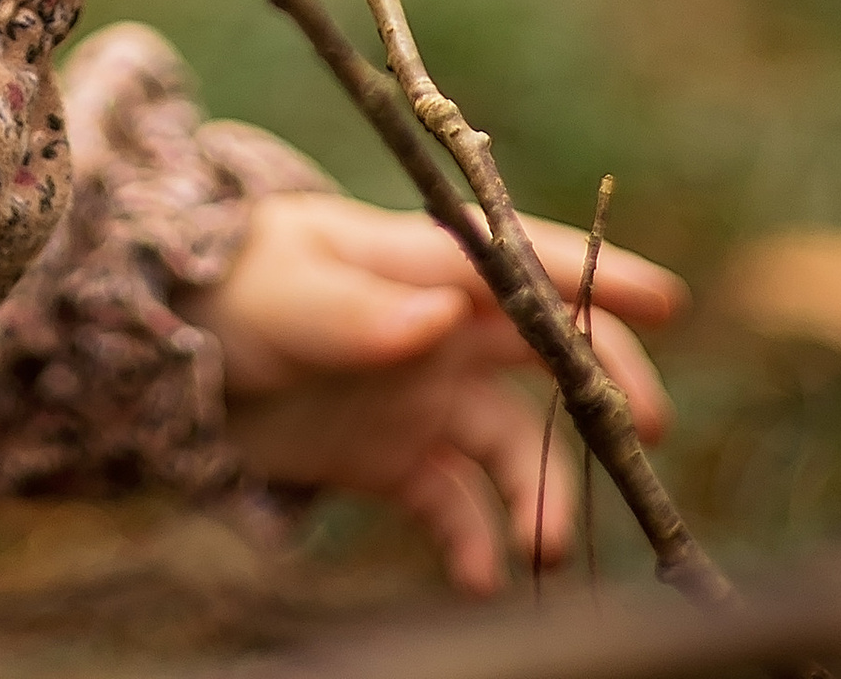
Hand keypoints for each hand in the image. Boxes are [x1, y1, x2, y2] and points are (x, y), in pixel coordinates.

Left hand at [205, 190, 683, 592]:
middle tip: (642, 431)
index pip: (523, 263)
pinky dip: (476, 545)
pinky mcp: (401, 460)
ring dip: (540, 492)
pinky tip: (477, 577)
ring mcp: (427, 396)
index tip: (667, 300)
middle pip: (547, 354)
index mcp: (423, 266)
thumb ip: (360, 308)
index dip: (595, 277)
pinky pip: (458, 508)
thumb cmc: (235, 288)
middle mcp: (442, 330)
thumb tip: (440, 313)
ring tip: (546, 546)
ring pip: (513, 446)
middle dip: (602, 387)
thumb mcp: (288, 290)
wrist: (173, 348)